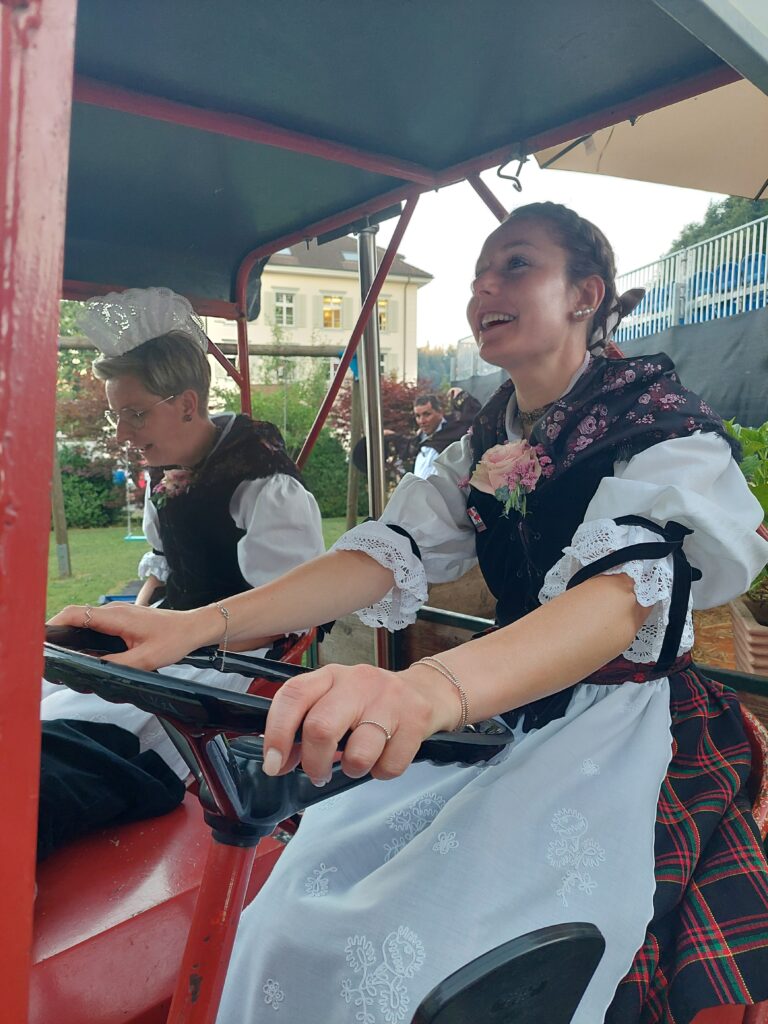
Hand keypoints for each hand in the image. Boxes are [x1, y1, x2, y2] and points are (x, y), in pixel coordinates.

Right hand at [46, 602, 214, 670]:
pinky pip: (96, 624)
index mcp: (116, 616)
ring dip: (72, 633)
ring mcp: (118, 613)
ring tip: (63, 654)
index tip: (42, 638)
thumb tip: (92, 669)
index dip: (54, 623)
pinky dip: (85, 634)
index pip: (75, 614)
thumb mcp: (147, 659)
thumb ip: (118, 664)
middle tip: (49, 653)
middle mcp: (114, 611)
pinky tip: (85, 650)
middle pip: (75, 616)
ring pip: (85, 620)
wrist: (194, 627)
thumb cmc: (175, 639)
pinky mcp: (122, 619)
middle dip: (58, 631)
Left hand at [262, 662, 459, 785]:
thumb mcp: (337, 700)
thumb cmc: (373, 702)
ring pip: (357, 754)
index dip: (277, 733)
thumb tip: (280, 760)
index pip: (293, 696)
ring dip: (353, 770)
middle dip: (314, 763)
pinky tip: (385, 756)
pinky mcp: (416, 718)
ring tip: (358, 761)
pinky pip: (389, 766)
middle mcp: (358, 681)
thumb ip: (307, 722)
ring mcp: (389, 698)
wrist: (428, 691)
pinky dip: (382, 772)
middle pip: (320, 728)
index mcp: (331, 675)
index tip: (274, 764)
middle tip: (318, 774)